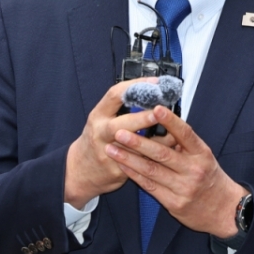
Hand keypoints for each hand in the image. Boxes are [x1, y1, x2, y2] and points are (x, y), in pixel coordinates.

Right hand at [64, 79, 177, 208]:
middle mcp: (101, 133)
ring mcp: (107, 153)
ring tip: (173, 134)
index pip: (115, 95)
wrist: (80, 170)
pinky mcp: (117, 170)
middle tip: (160, 113)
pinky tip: (168, 152)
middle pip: (122, 124)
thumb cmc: (97, 139)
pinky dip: (155, 157)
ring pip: (134, 147)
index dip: (135, 87)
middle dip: (143, 118)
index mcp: (98, 115)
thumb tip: (152, 92)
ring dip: (156, 141)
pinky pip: (139, 163)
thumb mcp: (102, 118)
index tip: (155, 83)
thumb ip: (122, 107)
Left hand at [107, 105, 246, 237]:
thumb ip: (184, 143)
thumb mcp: (204, 156)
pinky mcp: (174, 203)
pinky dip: (134, 174)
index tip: (155, 108)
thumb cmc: (210, 178)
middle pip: (162, 154)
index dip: (170, 121)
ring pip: (151, 171)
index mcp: (201, 154)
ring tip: (112, 148)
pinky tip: (122, 166)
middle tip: (119, 131)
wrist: (224, 210)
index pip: (185, 133)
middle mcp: (193, 170)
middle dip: (138, 142)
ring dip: (129, 159)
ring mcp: (183, 188)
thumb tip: (162, 121)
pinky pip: (150, 186)